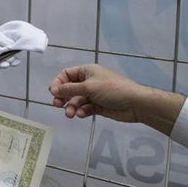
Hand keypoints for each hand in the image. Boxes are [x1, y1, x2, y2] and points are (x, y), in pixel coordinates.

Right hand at [49, 63, 185, 135]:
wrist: (135, 104)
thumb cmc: (112, 90)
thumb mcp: (89, 87)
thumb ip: (69, 89)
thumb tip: (53, 90)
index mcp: (87, 71)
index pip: (67, 74)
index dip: (58, 83)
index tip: (53, 93)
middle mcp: (89, 81)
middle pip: (70, 89)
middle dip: (64, 97)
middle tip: (58, 105)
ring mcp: (94, 94)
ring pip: (77, 100)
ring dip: (72, 107)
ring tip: (71, 114)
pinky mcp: (98, 106)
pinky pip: (85, 108)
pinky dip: (82, 111)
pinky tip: (82, 115)